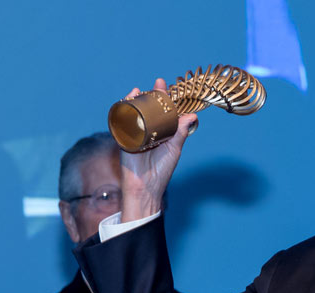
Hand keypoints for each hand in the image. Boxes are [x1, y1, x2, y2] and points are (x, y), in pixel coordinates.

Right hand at [118, 78, 198, 221]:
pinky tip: (127, 99)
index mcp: (161, 132)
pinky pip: (121, 120)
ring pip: (135, 111)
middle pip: (149, 108)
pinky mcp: (123, 137)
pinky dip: (123, 108)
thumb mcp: (174, 148)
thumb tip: (192, 115)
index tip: (167, 87)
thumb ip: (181, 132)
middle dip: (152, 95)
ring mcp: (135, 133)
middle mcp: (148, 130)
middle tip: (159, 84)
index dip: (165, 99)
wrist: (145, 186)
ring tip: (141, 90)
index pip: (163, 111)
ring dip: (137, 98)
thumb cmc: (161, 171)